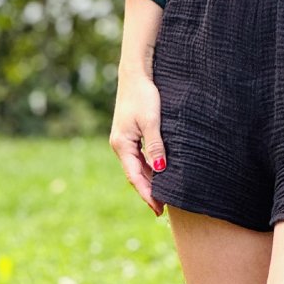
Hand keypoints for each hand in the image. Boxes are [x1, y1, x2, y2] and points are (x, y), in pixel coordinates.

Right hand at [109, 67, 166, 216]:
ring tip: (163, 195)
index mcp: (122, 145)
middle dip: (148, 191)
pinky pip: (139, 157)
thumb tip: (160, 169)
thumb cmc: (143, 95)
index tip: (158, 209)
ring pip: (137, 166)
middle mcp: (120, 145)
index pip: (135, 177)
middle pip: (135, 175)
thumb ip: (155, 146)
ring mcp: (124, 140)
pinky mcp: (130, 134)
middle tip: (163, 209)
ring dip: (149, 180)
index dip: (147, 194)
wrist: (135, 74)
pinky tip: (160, 173)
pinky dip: (149, 167)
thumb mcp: (152, 121)